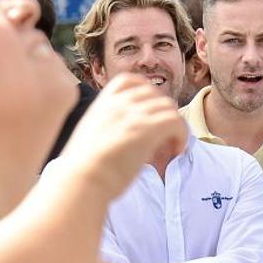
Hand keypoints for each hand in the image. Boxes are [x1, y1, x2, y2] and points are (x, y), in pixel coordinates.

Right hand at [60, 74, 187, 199]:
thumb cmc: (82, 170)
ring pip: (168, 107)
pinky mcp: (147, 129)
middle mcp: (119, 104)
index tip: (152, 112)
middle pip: (155, 94)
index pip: (130, 81)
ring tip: (172, 147)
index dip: (147, 92)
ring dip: (175, 125)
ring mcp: (133, 114)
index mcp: (103, 104)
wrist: (80, 181)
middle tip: (165, 136)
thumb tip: (125, 141)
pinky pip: (176, 121)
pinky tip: (175, 151)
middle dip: (163, 112)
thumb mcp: (90, 138)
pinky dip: (182, 135)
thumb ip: (108, 130)